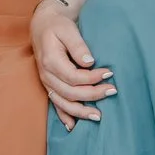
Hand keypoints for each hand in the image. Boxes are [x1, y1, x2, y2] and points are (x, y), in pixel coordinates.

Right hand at [33, 3, 114, 129]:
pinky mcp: (49, 86)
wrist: (42, 26)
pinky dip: (64, 117)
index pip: (74, 76)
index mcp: (50, 61)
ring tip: (99, 116)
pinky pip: (55, 105)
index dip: (92, 78)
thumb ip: (78, 45)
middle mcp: (47, 75)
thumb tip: (89, 62)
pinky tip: (73, 127)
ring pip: (63, 103)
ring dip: (81, 112)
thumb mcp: (68, 30)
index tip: (110, 72)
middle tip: (113, 91)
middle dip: (93, 95)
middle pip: (71, 92)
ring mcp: (47, 83)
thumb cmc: (57, 26)